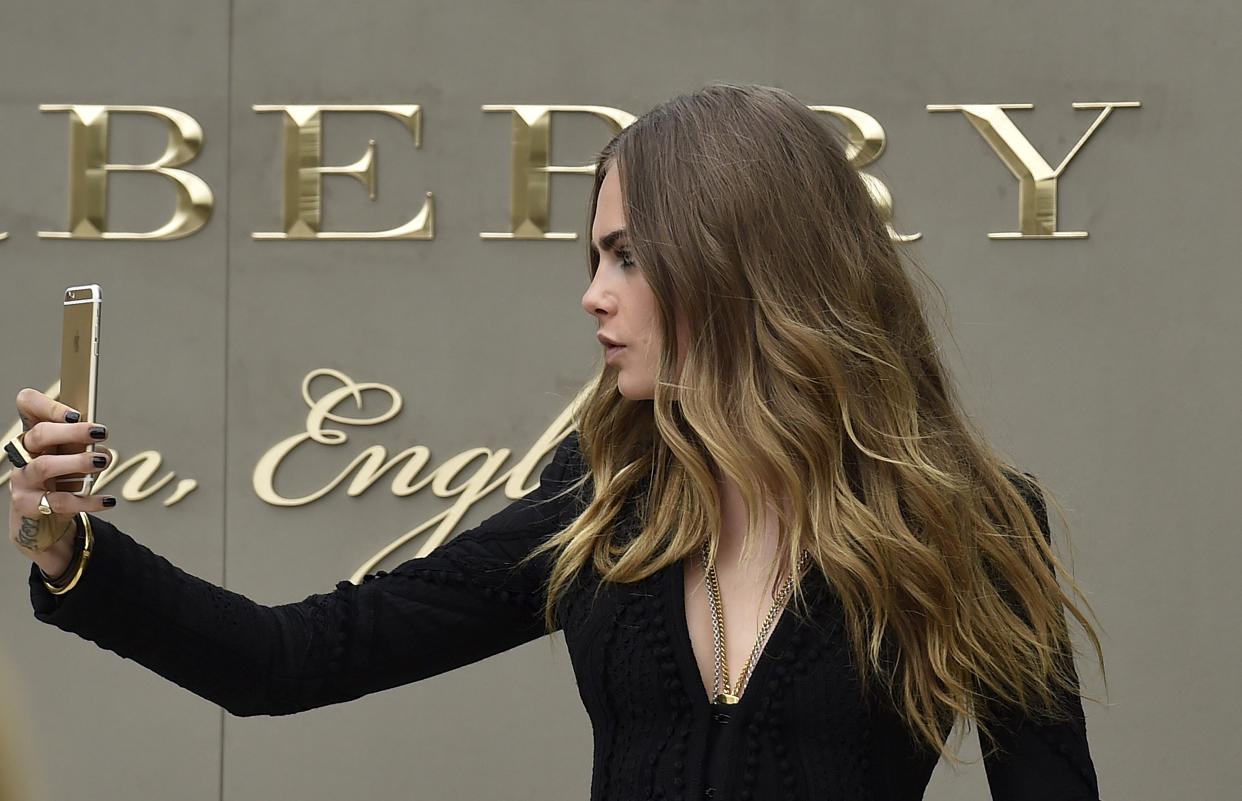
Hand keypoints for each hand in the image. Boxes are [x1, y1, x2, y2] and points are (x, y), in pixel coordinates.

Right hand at [7, 388, 115, 575]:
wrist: (44, 522)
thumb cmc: (63, 482)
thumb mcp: (75, 459)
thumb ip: (84, 447)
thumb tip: (100, 442)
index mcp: (35, 435)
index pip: (28, 407)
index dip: (48, 406)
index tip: (76, 413)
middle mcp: (23, 454)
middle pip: (39, 434)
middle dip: (72, 431)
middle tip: (101, 432)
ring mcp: (23, 480)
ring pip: (45, 465)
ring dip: (77, 462)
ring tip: (103, 462)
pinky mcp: (27, 505)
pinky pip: (59, 501)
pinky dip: (87, 500)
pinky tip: (107, 500)